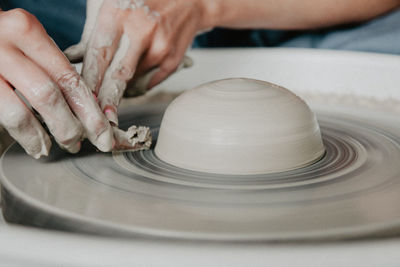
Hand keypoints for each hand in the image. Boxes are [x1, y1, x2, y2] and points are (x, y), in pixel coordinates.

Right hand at [0, 9, 114, 157]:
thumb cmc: (6, 40)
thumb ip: (55, 67)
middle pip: (49, 97)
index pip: (69, 79)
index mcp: (28, 31)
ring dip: (44, 137)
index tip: (104, 133)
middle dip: (70, 128)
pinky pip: (5, 116)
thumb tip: (89, 106)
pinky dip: (23, 135)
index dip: (90, 112)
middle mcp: (6, 47)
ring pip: (22, 112)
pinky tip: (34, 144)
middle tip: (78, 143)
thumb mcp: (31, 42)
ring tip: (54, 148)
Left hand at [64, 0, 207, 124]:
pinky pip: (151, 81)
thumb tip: (72, 57)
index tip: (80, 100)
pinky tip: (135, 79)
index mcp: (119, 13)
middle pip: (118, 74)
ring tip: (111, 99)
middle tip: (98, 119)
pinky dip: (140, 84)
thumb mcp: (112, 4)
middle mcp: (141, 29)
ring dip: (121, 92)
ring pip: (134, 80)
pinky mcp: (173, 58)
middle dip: (106, 100)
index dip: (89, 80)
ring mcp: (160, 45)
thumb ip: (92, 30)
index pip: (98, 54)